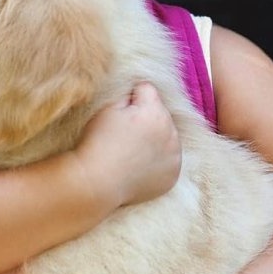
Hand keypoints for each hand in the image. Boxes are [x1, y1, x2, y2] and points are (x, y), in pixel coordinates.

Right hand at [72, 82, 181, 207]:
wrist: (97, 183)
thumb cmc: (99, 143)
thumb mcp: (108, 108)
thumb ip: (128, 95)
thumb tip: (137, 92)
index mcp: (155, 111)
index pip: (147, 90)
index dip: (131, 98)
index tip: (120, 113)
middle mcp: (171, 131)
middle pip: (161, 113)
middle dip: (147, 118)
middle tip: (126, 134)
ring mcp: (175, 155)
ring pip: (168, 135)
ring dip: (157, 138)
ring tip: (134, 151)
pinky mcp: (174, 174)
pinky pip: (170, 159)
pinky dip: (160, 160)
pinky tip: (142, 165)